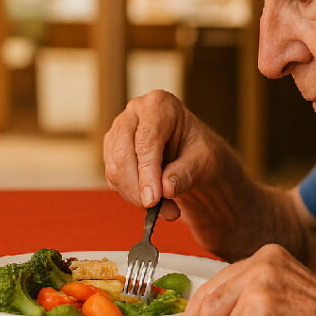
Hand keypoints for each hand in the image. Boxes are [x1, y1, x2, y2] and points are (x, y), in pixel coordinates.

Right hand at [103, 90, 225, 218]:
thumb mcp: (204, 162)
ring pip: (114, 168)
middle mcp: (135, 112)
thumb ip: (185, 173)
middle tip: (159, 210)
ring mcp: (119, 129)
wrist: (192, 156)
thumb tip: (165, 188)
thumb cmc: (200, 152)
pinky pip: (114, 177)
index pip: (146, 139)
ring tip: (166, 208)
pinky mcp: (112, 149)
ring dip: (135, 195)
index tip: (153, 199)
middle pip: (123, 153)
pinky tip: (154, 200)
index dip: (147, 171)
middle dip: (138, 188)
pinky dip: (131, 195)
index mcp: (160, 105)